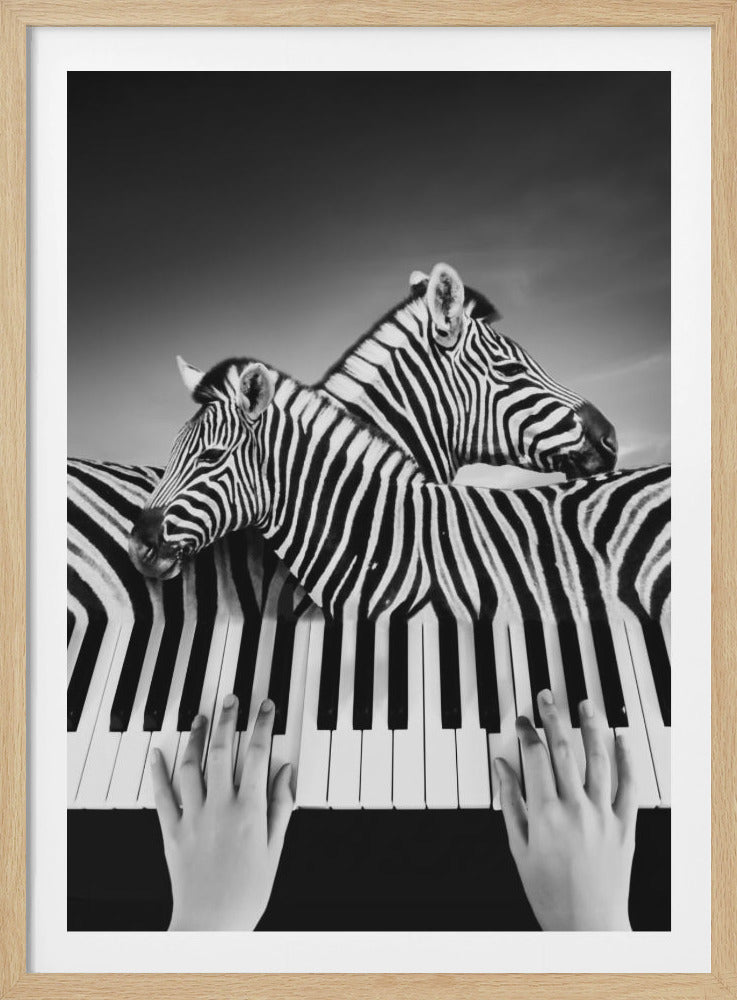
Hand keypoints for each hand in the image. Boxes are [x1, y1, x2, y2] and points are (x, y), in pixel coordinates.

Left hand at [151, 694, 293, 930]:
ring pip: (192, 765)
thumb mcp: (275, 849)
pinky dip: (159, 770)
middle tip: (231, 699)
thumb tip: (285, 772)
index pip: (257, 755)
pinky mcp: (172, 830)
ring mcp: (193, 816)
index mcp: (250, 810)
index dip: (262, 726)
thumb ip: (280, 807)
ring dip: (196, 736)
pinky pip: (163, 794)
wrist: (211, 925)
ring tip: (201, 717)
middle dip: (227, 719)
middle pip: (221, 750)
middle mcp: (220, 807)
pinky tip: (159, 752)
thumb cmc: (247, 892)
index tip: (266, 708)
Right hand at [494, 690, 636, 930]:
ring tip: (584, 705)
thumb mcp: (519, 847)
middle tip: (547, 697)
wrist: (587, 925)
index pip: (534, 757)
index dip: (526, 733)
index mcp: (545, 814)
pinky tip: (621, 738)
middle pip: (563, 750)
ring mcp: (603, 815)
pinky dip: (626, 759)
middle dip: (553, 718)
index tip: (521, 721)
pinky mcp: (624, 825)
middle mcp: (575, 809)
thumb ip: (510, 802)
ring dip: (590, 728)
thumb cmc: (548, 891)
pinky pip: (628, 785)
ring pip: (597, 759)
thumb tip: (501, 766)